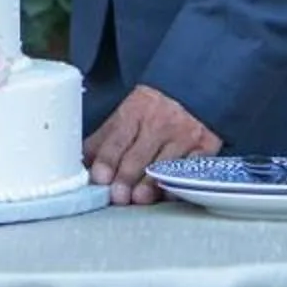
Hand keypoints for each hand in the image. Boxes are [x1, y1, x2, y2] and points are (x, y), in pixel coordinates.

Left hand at [84, 85, 219, 205]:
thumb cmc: (155, 107)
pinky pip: (192, 166)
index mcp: (135, 111)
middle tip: (117, 195)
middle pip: (140, 154)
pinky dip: (180, 182)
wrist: (195, 88)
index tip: (99, 177)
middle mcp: (160, 123)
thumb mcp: (128, 113)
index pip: (117, 137)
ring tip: (139, 199)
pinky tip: (169, 194)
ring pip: (164, 164)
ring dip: (151, 183)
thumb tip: (81, 163)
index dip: (107, 158)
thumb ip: (105, 138)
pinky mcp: (205, 146)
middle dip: (127, 176)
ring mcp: (184, 135)